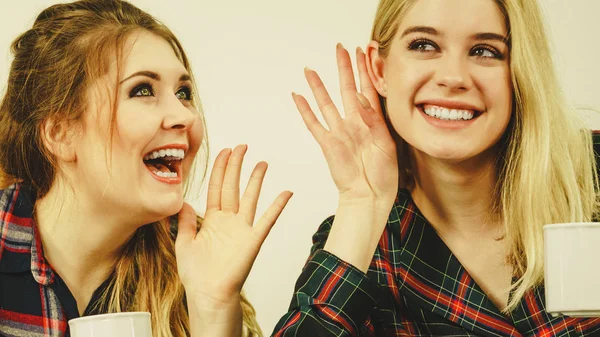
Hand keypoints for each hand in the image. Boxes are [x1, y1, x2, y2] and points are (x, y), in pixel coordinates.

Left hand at [175, 145, 292, 307]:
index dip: (219, 169)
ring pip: (250, 197)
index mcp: (212, 220)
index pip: (216, 188)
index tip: (223, 151)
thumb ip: (184, 222)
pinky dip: (277, 206)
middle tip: (241, 147)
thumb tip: (183, 201)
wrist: (208, 294)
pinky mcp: (253, 240)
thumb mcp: (184, 244)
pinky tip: (286, 192)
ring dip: (256, 179)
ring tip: (262, 162)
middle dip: (236, 166)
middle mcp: (228, 221)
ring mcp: (242, 229)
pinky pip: (267, 220)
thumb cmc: (196, 274)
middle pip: (232, 186)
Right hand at [293, 43, 397, 205]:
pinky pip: (313, 123)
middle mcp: (354, 123)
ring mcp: (339, 132)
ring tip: (310, 69)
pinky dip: (304, 109)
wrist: (370, 196)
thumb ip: (373, 120)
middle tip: (340, 49)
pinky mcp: (327, 143)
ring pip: (326, 102)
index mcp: (372, 122)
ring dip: (318, 85)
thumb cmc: (383, 174)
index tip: (363, 51)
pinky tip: (297, 96)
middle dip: (344, 68)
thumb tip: (360, 99)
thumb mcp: (386, 144)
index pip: (368, 89)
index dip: (364, 70)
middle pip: (347, 89)